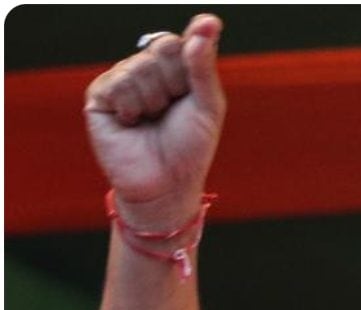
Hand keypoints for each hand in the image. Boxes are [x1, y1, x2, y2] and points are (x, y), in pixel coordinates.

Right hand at [83, 14, 225, 229]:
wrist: (166, 184)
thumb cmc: (190, 148)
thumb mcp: (208, 105)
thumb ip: (204, 65)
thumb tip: (207, 22)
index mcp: (174, 71)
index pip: (179, 42)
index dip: (190, 60)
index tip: (192, 83)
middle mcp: (146, 71)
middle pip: (162, 47)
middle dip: (175, 81)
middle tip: (172, 109)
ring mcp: (121, 82)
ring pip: (140, 66)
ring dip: (154, 99)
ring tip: (152, 121)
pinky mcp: (100, 97)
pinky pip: (118, 82)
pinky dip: (132, 105)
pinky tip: (133, 123)